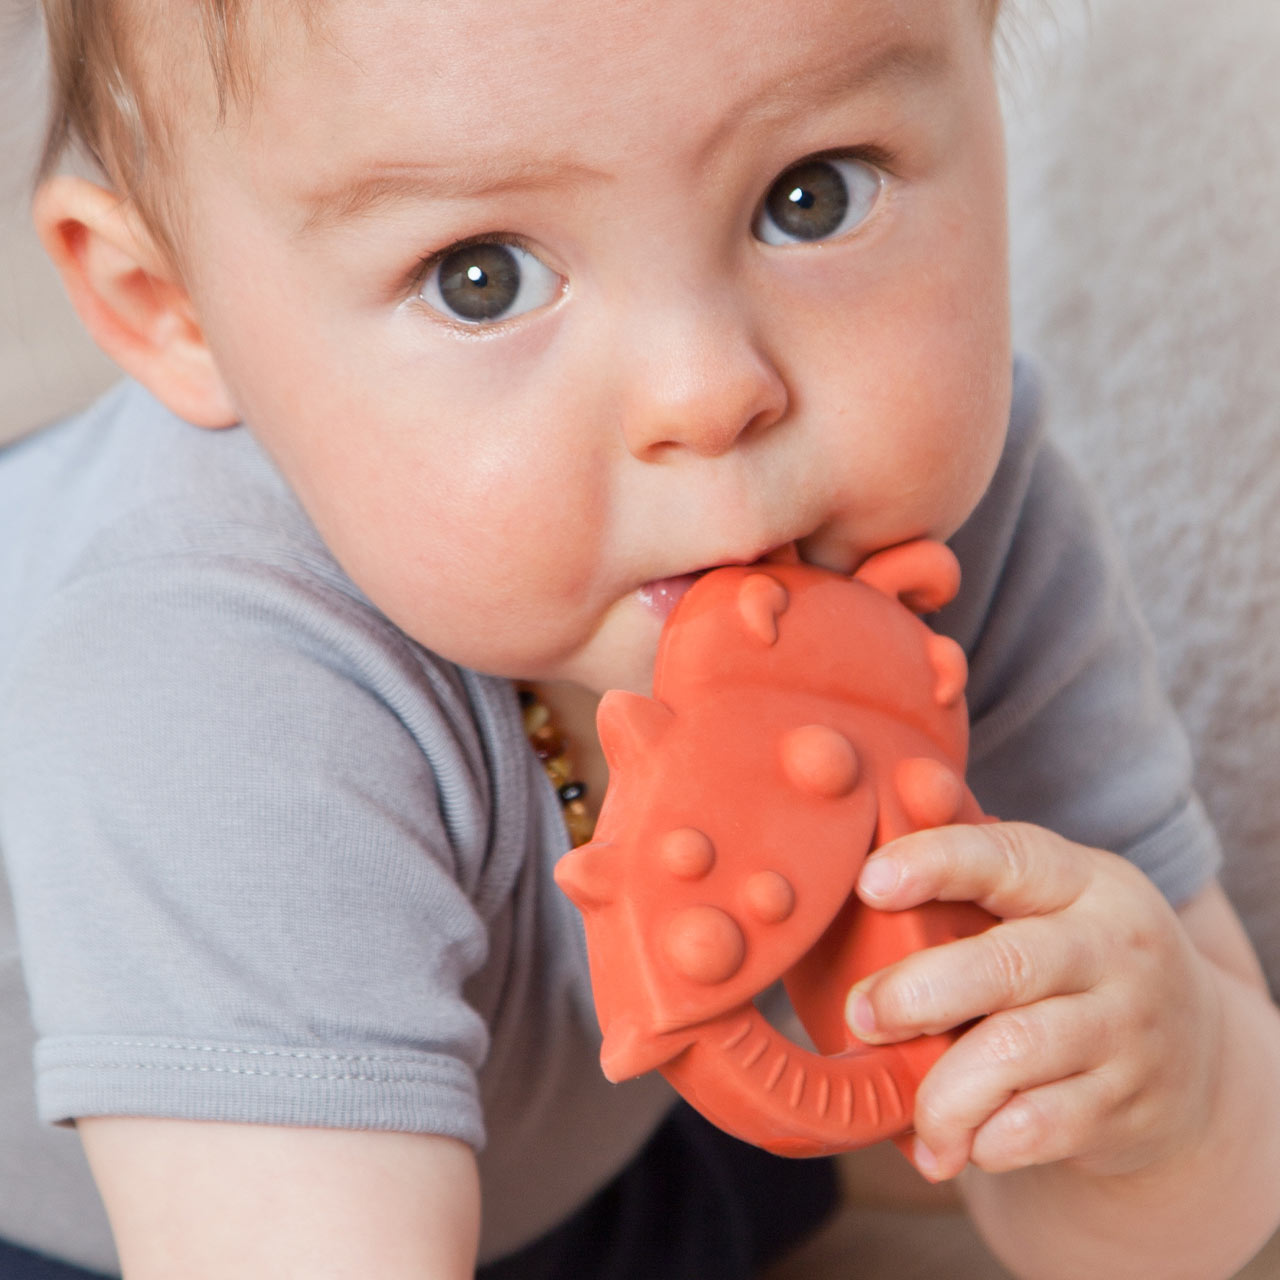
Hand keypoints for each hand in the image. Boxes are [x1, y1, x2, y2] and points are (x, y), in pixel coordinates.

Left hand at [845, 822, 1222, 1182]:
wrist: (1197, 1057)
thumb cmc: (1077, 956)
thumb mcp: (1048, 898)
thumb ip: (975, 864)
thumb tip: (899, 792)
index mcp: (1081, 882)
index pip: (1006, 857)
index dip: (934, 863)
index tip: (870, 883)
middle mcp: (1112, 949)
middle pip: (1006, 965)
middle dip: (919, 993)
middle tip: (862, 1015)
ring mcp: (1127, 1030)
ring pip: (1020, 1053)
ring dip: (946, 1089)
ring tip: (911, 1112)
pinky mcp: (1128, 1105)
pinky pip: (1044, 1126)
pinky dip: (989, 1139)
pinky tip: (961, 1143)